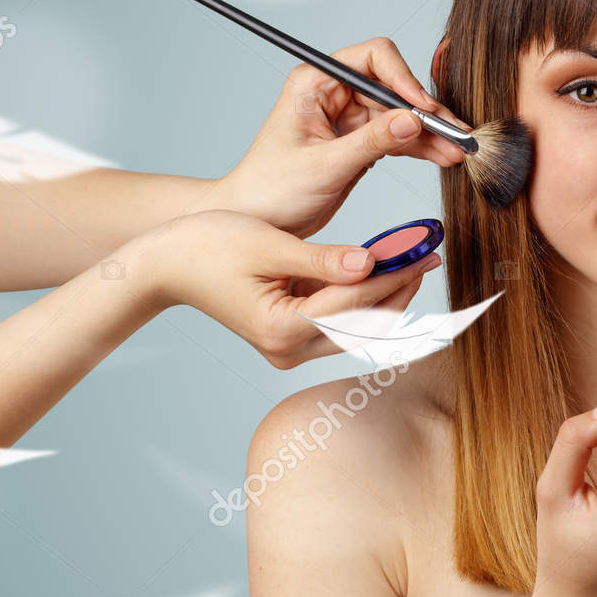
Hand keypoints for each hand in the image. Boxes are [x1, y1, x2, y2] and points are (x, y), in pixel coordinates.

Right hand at [136, 210, 441, 367]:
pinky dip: (362, 296)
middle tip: (429, 255)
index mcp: (281, 329)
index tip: (424, 251)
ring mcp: (289, 349)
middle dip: (399, 289)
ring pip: (356, 327)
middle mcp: (288, 350)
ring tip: (414, 259)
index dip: (393, 275)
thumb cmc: (208, 247)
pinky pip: (339, 321)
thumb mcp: (269, 246)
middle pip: (363, 325)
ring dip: (386, 295)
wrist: (167, 265)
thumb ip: (322, 260)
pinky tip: (384, 268)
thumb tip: (370, 263)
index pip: (354, 303)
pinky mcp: (290, 338)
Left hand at [217, 36, 469, 237]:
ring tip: (457, 151)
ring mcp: (349, 118)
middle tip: (455, 134)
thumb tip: (412, 119)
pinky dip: (421, 148)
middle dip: (426, 111)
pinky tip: (442, 157)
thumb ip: (371, 142)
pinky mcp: (360, 142)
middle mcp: (335, 93)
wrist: (258, 224)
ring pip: (402, 114)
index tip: (422, 108)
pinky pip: (398, 137)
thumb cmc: (271, 190)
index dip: (403, 78)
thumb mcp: (324, 166)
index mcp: (316, 83)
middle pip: (394, 87)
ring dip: (430, 132)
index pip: (372, 58)